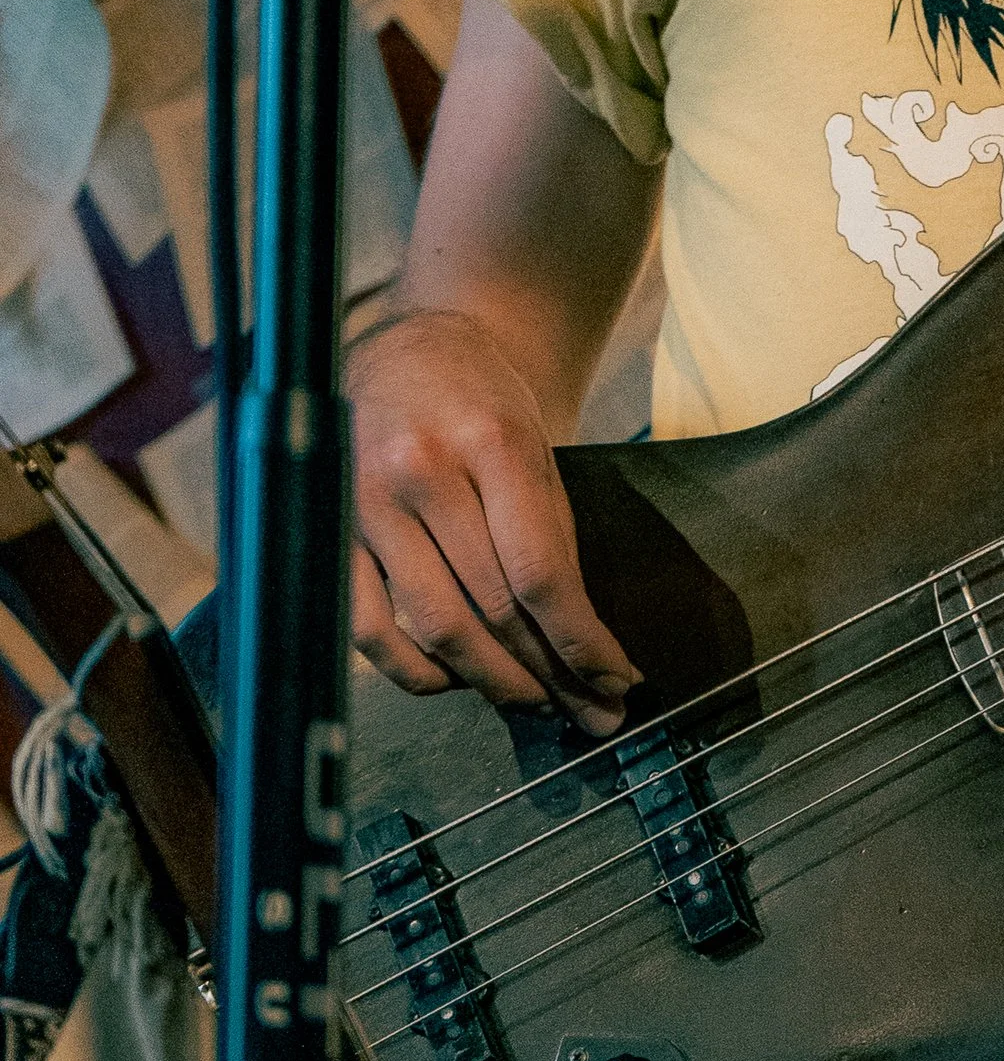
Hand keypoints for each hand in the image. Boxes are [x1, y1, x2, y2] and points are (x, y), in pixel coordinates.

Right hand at [348, 309, 639, 729]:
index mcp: (490, 442)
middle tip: (590, 712)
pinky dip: (413, 670)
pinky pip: (368, 628)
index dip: (581, 641)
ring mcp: (366, 502)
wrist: (407, 348)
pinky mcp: (330, 530)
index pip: (540, 571)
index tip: (616, 680)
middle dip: (550, 673)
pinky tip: (454, 681)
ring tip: (535, 702)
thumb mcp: (536, 447)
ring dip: (491, 681)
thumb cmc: (482, 402)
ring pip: (435, 626)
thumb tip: (582, 643)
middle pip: (493, 607)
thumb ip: (551, 537)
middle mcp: (422, 471)